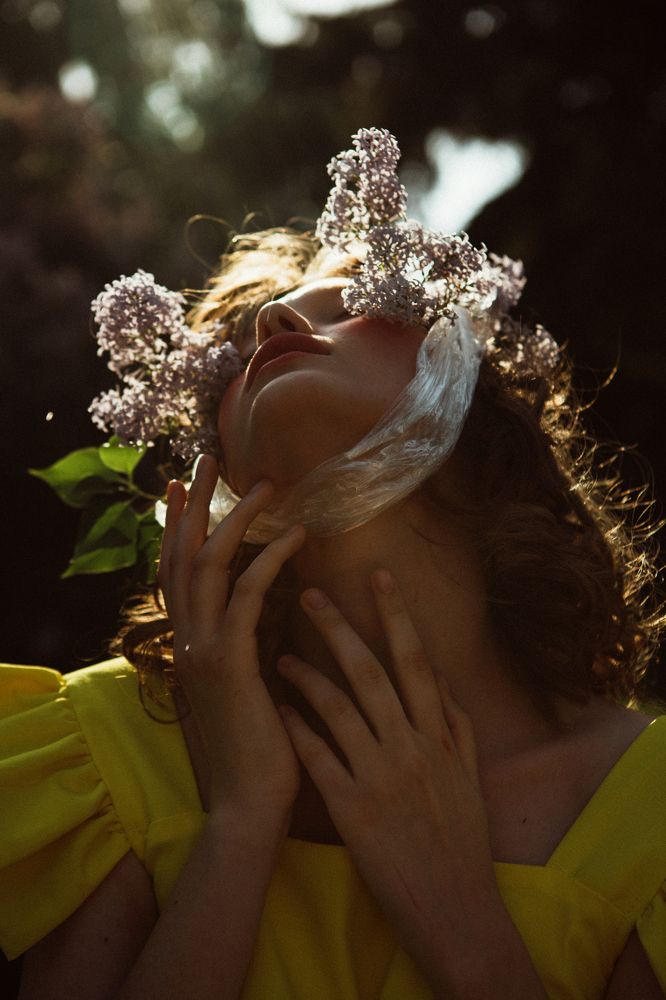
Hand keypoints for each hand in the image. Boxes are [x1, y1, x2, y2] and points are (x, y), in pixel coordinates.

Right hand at [158, 454, 305, 823]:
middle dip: (193, 505)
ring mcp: (203, 651)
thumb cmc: (259, 748)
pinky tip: (296, 533)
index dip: (177, 526)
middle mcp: (186, 641)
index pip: (175, 572)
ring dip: (235, 518)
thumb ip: (242, 647)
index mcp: (188, 645)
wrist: (250, 805)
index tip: (183, 486)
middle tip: (205, 459)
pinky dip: (270, 559)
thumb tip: (258, 615)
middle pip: (181, 556)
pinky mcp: (230, 663)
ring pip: (210, 566)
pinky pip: (249, 596)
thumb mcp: (244, 687)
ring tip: (263, 482)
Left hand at [276, 569, 500, 988]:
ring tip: (279, 654)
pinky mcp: (353, 808)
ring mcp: (380, 776)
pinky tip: (278, 709)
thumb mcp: (468, 774)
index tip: (377, 575)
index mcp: (440, 735)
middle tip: (308, 592)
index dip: (396, 615)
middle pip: (370, 672)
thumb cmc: (460, 838)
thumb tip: (434, 675)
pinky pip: (318, 757)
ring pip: (338, 708)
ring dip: (306, 675)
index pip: (414, 660)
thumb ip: (454, 721)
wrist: (453, 907)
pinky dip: (297, 728)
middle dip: (338, 627)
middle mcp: (411, 747)